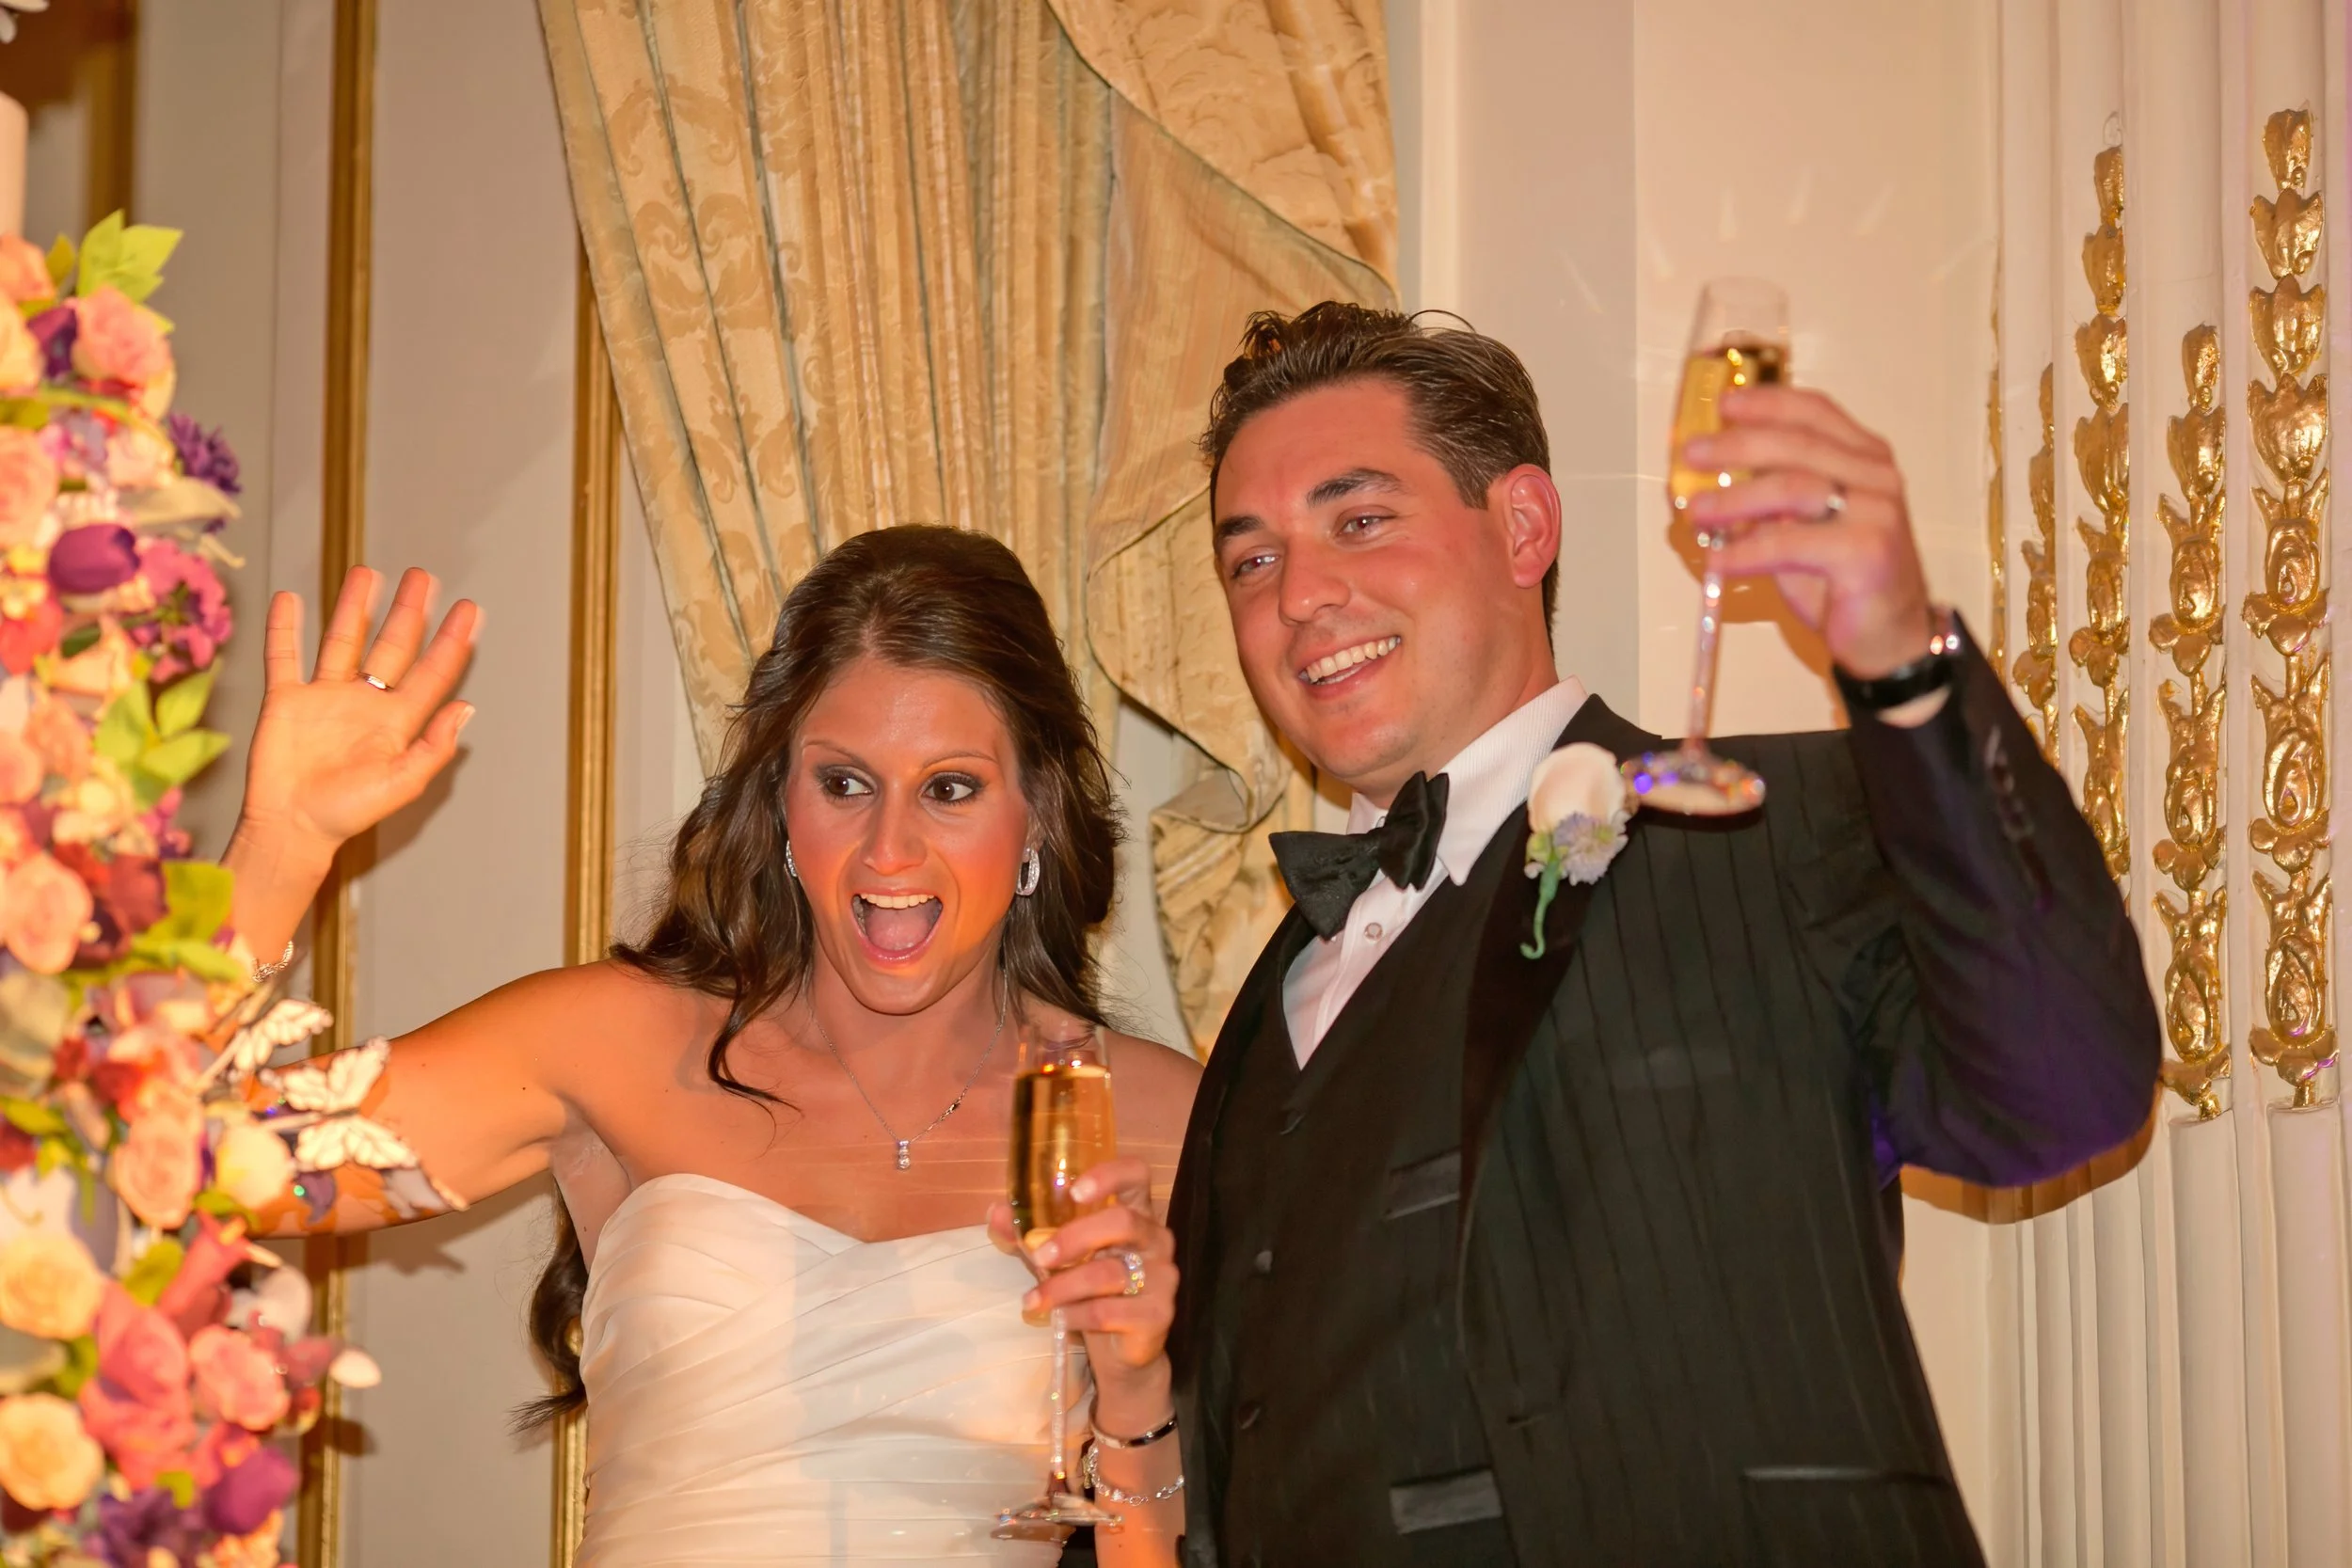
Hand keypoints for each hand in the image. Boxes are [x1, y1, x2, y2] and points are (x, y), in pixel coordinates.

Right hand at [235, 566, 478, 862]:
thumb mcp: (402, 783)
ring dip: (353, 608)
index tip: (469, 610)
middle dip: (408, 612)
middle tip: (423, 577)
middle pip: (391, 646)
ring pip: (342, 641)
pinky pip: (284, 657)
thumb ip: (434, 746)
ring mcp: (325, 697)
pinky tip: (290, 600)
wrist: (291, 827)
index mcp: (397, 721)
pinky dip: (284, 629)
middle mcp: (364, 702)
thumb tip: (466, 707)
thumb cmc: (347, 813)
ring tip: (366, 573)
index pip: (431, 672)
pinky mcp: (286, 701)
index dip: (451, 642)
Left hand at [987, 1155, 1176, 1423]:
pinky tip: (1060, 1319)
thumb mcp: (1058, 1256)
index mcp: (1136, 1212)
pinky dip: (1076, 1314)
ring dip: (1063, 1286)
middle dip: (1073, 1238)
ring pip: (1109, 1272)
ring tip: (1034, 1300)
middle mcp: (1156, 1237)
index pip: (1136, 1174)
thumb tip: (996, 1212)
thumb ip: (1029, 1233)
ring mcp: (1163, 1276)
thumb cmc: (1091, 1288)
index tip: (1074, 1191)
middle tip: (1039, 1257)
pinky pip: (1109, 1310)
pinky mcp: (1159, 1313)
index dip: (1109, 1175)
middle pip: (1122, 1220)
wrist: (1121, 1349)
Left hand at [1680, 384, 1936, 679]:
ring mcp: (1877, 511)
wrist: (1889, 635)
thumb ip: (1774, 496)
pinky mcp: (1867, 551)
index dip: (1768, 403)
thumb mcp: (1805, 525)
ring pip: (1792, 487)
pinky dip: (1747, 551)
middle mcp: (1876, 477)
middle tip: (1694, 454)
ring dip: (1734, 499)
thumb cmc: (1843, 578)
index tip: (1725, 405)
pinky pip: (1790, 543)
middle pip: (1798, 444)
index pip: (1815, 412)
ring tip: (1696, 511)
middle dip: (1737, 445)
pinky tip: (1719, 558)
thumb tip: (1713, 480)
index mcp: (1865, 458)